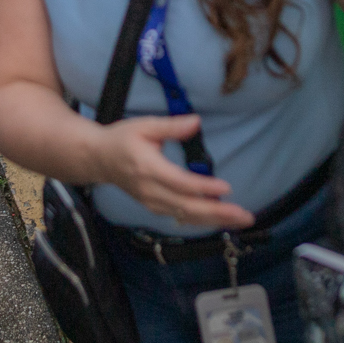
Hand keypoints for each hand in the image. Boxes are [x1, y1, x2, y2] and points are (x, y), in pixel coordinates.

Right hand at [91, 116, 251, 227]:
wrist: (98, 159)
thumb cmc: (122, 138)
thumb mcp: (144, 125)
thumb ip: (171, 125)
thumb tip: (196, 122)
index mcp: (148, 168)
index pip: (180, 183)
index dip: (204, 187)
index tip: (227, 188)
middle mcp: (150, 190)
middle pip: (187, 207)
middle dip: (218, 213)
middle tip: (245, 215)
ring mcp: (151, 202)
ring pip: (185, 216)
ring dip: (214, 220)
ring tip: (240, 220)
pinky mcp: (153, 207)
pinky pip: (180, 217)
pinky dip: (201, 220)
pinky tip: (220, 220)